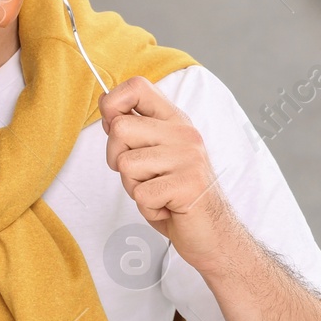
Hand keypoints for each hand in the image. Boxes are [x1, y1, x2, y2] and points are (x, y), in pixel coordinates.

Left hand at [99, 75, 228, 262]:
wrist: (213, 234)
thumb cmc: (177, 196)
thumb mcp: (155, 157)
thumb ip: (134, 133)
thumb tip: (107, 109)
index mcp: (175, 122)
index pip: (138, 86)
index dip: (113, 102)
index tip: (112, 124)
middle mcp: (184, 134)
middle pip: (120, 128)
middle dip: (117, 159)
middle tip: (142, 176)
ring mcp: (188, 157)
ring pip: (126, 164)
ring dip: (134, 187)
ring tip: (158, 193)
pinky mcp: (188, 184)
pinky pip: (141, 193)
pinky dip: (147, 208)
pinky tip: (167, 207)